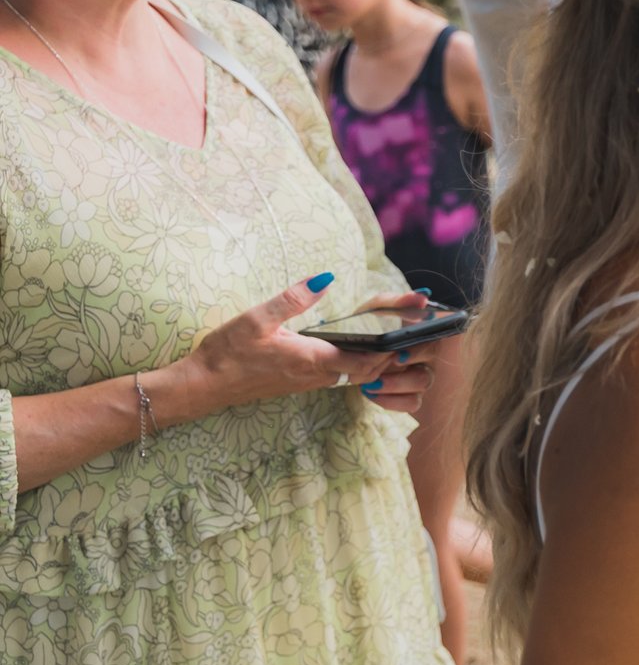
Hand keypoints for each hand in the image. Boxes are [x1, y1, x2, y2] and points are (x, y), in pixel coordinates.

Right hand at [169, 274, 391, 416]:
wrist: (203, 386)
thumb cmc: (228, 353)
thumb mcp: (257, 318)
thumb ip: (293, 299)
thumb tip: (325, 278)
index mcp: (314, 360)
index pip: (368, 361)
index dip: (392, 349)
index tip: (409, 332)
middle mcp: (317, 376)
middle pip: (368, 371)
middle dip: (391, 357)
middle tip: (410, 335)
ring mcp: (307, 382)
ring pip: (354, 376)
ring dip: (375, 363)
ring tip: (391, 341)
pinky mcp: (298, 383)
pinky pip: (338, 377)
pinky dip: (356, 367)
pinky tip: (356, 351)